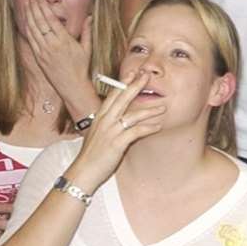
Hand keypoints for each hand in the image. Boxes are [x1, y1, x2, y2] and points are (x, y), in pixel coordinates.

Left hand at [19, 0, 92, 99]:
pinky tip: (26, 21)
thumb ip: (87, 31)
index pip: (51, 19)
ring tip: (26, 5)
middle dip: (34, 7)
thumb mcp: (87, 48)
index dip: (44, 7)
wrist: (71, 86)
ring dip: (28, 16)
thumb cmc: (80, 68)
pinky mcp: (37, 57)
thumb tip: (89, 17)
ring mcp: (43, 51)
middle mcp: (51, 45)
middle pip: (39, 22)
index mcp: (64, 41)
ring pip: (32, 29)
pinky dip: (27, 28)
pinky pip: (30, 39)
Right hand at [63, 69, 165, 193]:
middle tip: (147, 76)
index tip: (133, 73)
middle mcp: (104, 121)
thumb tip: (120, 118)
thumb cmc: (91, 155)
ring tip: (163, 107)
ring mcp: (110, 132)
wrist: (82, 172)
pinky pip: (136, 132)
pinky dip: (148, 128)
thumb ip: (108, 124)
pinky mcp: (116, 144)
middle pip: (122, 99)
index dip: (123, 84)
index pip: (112, 96)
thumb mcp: (98, 134)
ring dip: (150, 110)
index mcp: (99, 117)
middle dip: (135, 86)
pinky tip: (158, 126)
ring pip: (132, 115)